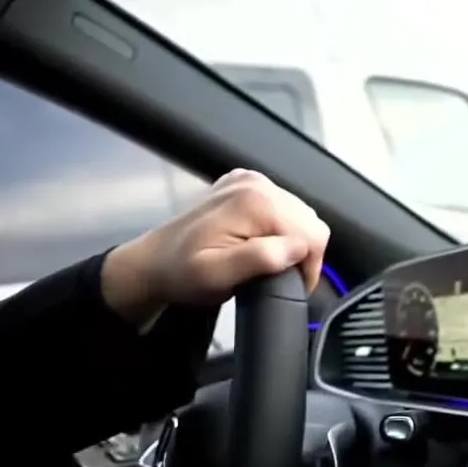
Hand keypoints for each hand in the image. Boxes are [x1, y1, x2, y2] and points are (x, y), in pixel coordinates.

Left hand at [102, 169, 330, 327]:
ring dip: (290, 241)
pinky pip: (283, 207)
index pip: (313, 234)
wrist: (154, 261)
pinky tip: (257, 242)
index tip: (289, 285)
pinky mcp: (246, 185)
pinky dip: (278, 228)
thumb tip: (297, 248)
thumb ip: (260, 258)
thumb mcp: (217, 275)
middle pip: (310, 222)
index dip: (309, 266)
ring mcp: (251, 181)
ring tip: (264, 260)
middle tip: (275, 275)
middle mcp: (258, 184)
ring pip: (300, 215)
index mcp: (255, 202)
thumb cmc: (182, 274)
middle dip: (300, 253)